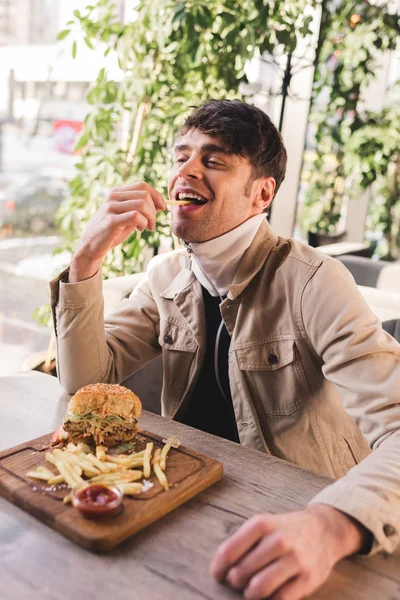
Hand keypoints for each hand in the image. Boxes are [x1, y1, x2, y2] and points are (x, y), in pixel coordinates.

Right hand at [69, 182, 165, 281]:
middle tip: (152, 224)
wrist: (92, 246)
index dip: (156, 195)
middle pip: (144, 195)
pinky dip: (143, 223)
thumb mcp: (127, 217)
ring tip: (147, 228)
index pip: (142, 185)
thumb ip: (141, 209)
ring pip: (142, 205)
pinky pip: (136, 216)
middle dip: (154, 210)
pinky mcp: (111, 221)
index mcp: (117, 193)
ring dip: (150, 218)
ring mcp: (111, 208)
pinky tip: (140, 230)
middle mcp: (113, 197)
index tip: (163, 207)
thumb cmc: (112, 232)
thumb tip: (160, 204)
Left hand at [210, 504, 366, 599]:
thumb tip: (220, 568)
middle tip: (238, 582)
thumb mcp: (263, 524)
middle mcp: (278, 541)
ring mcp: (295, 560)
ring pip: (259, 588)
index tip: (217, 575)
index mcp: (262, 524)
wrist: (324, 529)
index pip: (229, 551)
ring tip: (251, 590)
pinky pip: (280, 599)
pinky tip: (269, 595)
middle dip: (234, 582)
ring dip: (249, 594)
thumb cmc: (285, 530)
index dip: (218, 568)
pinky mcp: (307, 579)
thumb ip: (242, 542)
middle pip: (241, 572)